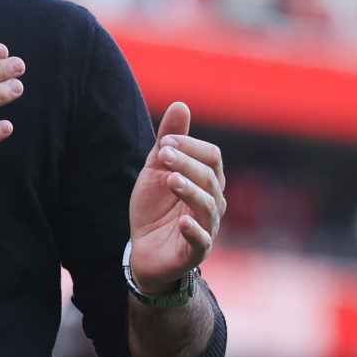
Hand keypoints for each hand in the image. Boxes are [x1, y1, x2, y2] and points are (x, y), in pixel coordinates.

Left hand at [126, 102, 224, 293]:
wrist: (143, 250)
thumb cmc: (155, 208)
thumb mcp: (156, 171)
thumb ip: (169, 141)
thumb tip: (181, 104)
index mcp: (207, 180)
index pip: (212, 156)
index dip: (191, 147)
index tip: (165, 142)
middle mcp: (213, 202)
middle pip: (210, 177)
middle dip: (186, 163)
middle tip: (163, 154)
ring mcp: (208, 227)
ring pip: (208, 206)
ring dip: (190, 191)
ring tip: (171, 180)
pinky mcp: (196, 251)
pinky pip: (202, 241)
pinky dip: (195, 231)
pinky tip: (182, 223)